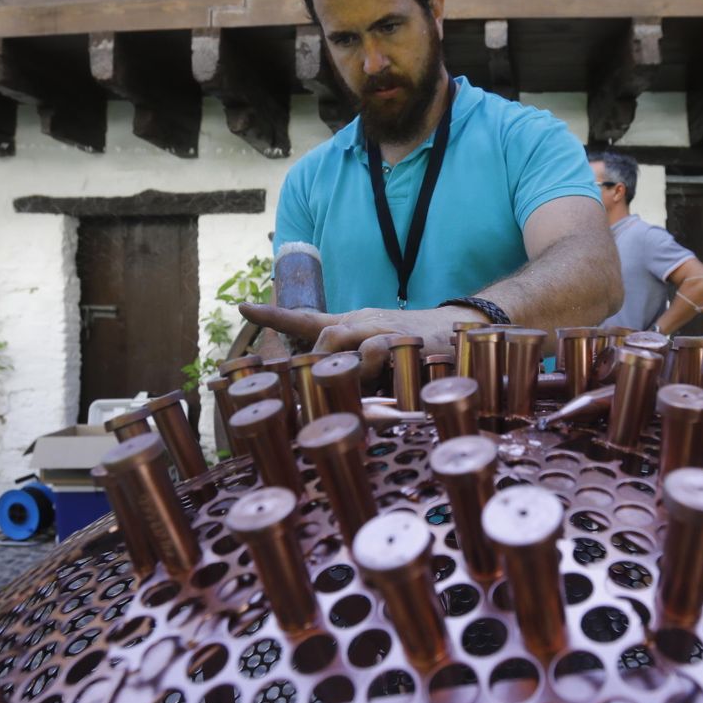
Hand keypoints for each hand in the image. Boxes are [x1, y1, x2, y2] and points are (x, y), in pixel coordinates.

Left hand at [237, 303, 478, 376]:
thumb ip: (350, 368)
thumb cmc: (412, 346)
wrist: (459, 329)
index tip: (243, 307)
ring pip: (345, 341)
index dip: (275, 315)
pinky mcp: (403, 341)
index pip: (307, 319)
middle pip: (323, 336)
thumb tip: (321, 395)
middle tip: (312, 391)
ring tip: (353, 386)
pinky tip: (382, 377)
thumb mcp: (376, 353)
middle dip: (314, 362)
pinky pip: (378, 350)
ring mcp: (382, 330)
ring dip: (343, 366)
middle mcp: (362, 322)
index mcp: (352, 325)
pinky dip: (374, 365)